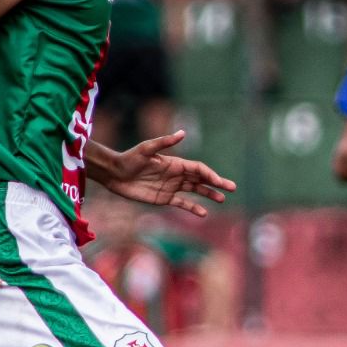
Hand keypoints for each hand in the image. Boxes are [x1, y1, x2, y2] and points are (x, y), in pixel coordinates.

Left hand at [100, 130, 236, 216]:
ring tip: (222, 200)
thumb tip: (183, 133)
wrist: (114, 174)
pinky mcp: (164, 198)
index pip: (198, 169)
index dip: (210, 174)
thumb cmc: (129, 159)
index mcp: (175, 163)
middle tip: (232, 188)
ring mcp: (172, 187)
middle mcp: (176, 175)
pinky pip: (182, 203)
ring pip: (195, 191)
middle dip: (217, 183)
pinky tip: (203, 213)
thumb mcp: (146, 149)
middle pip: (201, 179)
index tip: (218, 182)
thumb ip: (165, 142)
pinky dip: (193, 208)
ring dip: (209, 194)